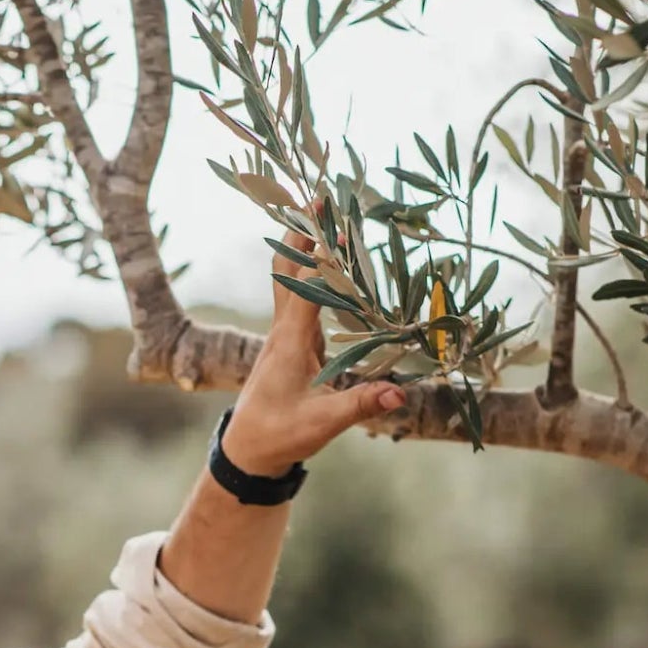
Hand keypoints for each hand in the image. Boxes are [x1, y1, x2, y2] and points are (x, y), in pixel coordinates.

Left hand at [220, 224, 406, 478]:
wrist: (247, 451)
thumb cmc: (279, 436)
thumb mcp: (322, 424)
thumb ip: (360, 404)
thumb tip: (400, 392)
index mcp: (289, 342)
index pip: (306, 285)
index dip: (320, 252)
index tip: (335, 219)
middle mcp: (283, 330)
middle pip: (287, 268)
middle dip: (301, 230)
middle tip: (320, 195)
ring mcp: (284, 335)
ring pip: (290, 279)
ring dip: (304, 246)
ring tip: (324, 214)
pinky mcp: (291, 344)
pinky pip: (299, 296)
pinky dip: (312, 272)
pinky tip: (329, 263)